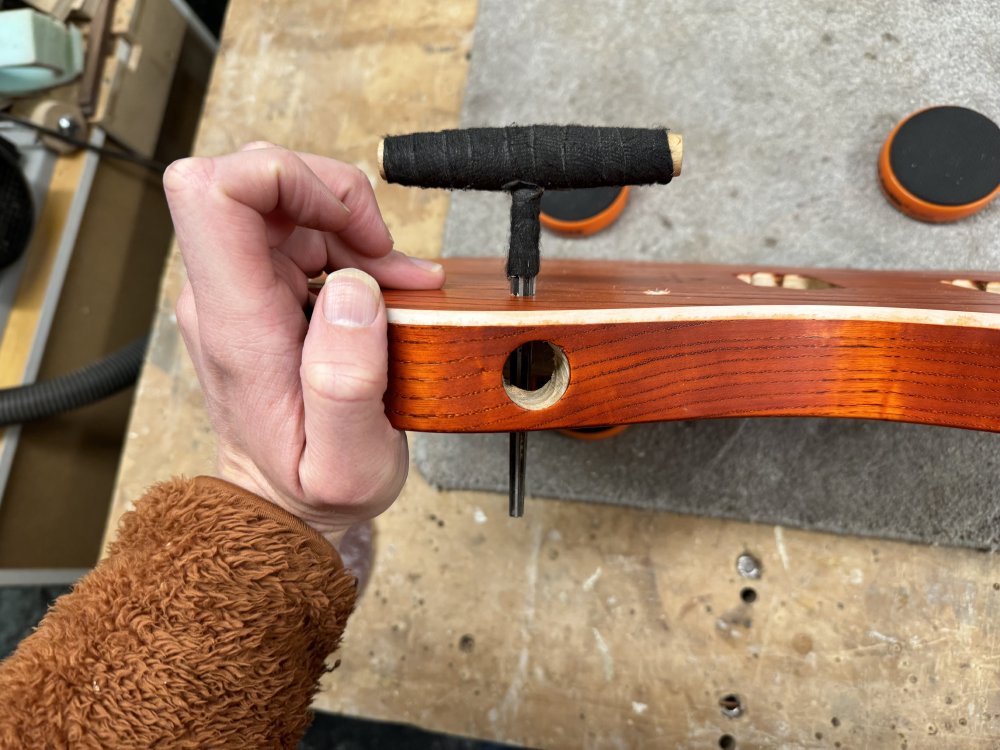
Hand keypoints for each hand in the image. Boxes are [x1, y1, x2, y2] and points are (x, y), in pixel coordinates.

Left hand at [163, 143, 443, 544]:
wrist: (280, 503)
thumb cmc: (310, 486)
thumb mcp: (349, 463)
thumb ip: (349, 381)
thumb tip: (353, 290)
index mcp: (236, 323)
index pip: (213, 192)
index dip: (287, 178)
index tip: (350, 226)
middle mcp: (224, 294)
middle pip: (253, 175)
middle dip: (333, 196)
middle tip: (380, 255)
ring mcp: (237, 287)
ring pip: (282, 195)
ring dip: (348, 223)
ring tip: (392, 280)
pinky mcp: (257, 287)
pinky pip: (297, 227)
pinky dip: (347, 240)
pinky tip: (378, 282)